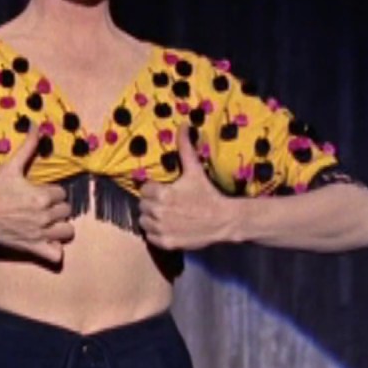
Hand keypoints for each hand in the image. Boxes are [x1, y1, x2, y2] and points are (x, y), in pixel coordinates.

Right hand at [0, 126, 73, 263]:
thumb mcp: (11, 167)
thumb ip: (27, 147)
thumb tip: (37, 125)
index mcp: (41, 195)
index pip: (63, 193)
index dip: (53, 193)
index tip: (40, 193)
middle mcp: (43, 216)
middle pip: (66, 211)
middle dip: (56, 208)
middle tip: (41, 206)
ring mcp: (39, 234)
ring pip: (67, 231)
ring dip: (60, 227)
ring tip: (48, 223)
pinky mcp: (33, 248)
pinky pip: (56, 255)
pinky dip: (55, 250)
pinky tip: (47, 241)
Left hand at [139, 123, 236, 249]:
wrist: (224, 220)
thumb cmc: (207, 194)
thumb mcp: (195, 170)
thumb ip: (185, 148)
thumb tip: (183, 125)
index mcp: (163, 194)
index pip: (144, 190)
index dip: (154, 190)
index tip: (165, 191)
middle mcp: (159, 212)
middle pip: (143, 205)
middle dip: (152, 203)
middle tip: (167, 203)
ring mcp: (162, 229)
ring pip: (143, 221)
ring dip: (151, 218)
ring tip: (166, 215)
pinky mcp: (166, 243)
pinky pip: (150, 237)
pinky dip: (156, 233)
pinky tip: (168, 227)